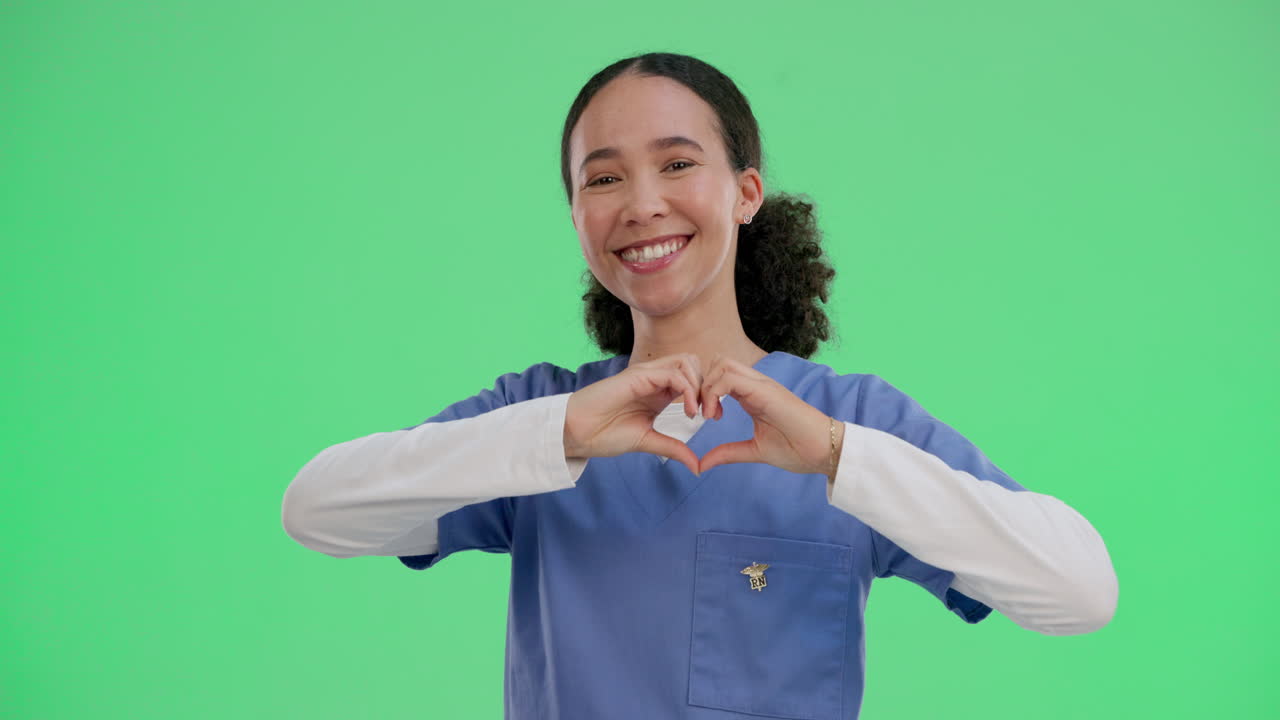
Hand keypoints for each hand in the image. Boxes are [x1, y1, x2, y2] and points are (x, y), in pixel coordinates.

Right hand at [564, 353, 708, 476]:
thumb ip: (673, 448)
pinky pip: (672, 372)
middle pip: (694, 363)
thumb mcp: (648, 441)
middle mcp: (654, 378)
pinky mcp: (637, 375)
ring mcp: (646, 374)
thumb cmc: (605, 434)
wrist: (577, 432)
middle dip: (707, 386)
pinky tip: (686, 411)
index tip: (713, 418)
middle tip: (709, 413)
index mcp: (658, 391)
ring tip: (696, 412)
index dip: (708, 394)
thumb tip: (697, 466)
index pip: (693, 377)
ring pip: (687, 361)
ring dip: (698, 385)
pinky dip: (686, 389)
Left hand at [697, 353, 835, 477]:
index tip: (704, 418)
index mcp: (752, 395)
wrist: (825, 451)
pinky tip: (715, 416)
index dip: (704, 392)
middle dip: (701, 385)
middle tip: (700, 413)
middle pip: (718, 363)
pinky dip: (713, 393)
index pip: (720, 376)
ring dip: (707, 387)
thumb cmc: (797, 449)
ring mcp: (761, 385)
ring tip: (708, 415)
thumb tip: (701, 464)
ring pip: (722, 364)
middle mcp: (756, 384)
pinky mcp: (764, 391)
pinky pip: (730, 378)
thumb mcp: (754, 450)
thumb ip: (728, 453)